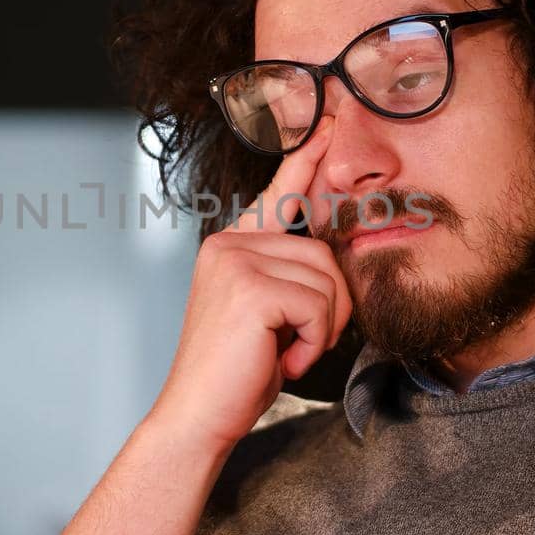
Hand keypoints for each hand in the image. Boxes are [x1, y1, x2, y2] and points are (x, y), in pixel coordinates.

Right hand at [147, 128, 352, 454]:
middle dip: (329, 306)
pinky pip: (319, 306)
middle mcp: (229, 242)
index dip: (308, 155)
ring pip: (327, 280)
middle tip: (296, 343)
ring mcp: (235, 261)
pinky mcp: (249, 288)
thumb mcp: (269, 313)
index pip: (279, 190)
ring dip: (321, 329)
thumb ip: (289, 274)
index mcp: (231, 243)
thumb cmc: (237, 373)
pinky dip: (312, 343)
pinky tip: (282, 360)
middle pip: (325, 253)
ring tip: (284, 353)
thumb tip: (336, 253)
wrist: (199, 416)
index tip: (329, 119)